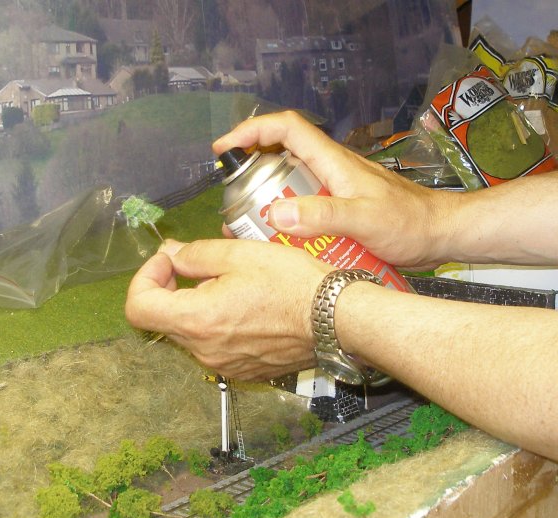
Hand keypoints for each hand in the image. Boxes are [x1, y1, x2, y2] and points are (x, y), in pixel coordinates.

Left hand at [125, 238, 333, 379]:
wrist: (336, 319)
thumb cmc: (293, 284)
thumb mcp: (239, 255)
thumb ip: (194, 254)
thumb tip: (169, 254)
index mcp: (197, 320)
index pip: (137, 307)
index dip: (145, 277)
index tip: (167, 261)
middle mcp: (203, 350)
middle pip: (162, 320)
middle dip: (170, 288)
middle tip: (196, 265)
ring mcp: (222, 365)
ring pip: (188, 333)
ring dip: (194, 306)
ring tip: (227, 285)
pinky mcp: (240, 370)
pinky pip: (212, 346)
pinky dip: (214, 324)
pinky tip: (242, 306)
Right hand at [213, 111, 457, 269]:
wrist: (441, 235)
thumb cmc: (410, 224)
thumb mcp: (366, 220)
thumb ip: (323, 215)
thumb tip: (274, 213)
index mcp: (333, 161)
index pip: (286, 128)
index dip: (251, 131)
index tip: (224, 148)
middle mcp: (329, 169)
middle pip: (279, 155)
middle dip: (249, 170)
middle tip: (231, 201)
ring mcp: (333, 188)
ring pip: (287, 182)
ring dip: (263, 198)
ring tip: (246, 226)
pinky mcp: (337, 207)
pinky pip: (300, 204)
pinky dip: (282, 216)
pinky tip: (277, 241)